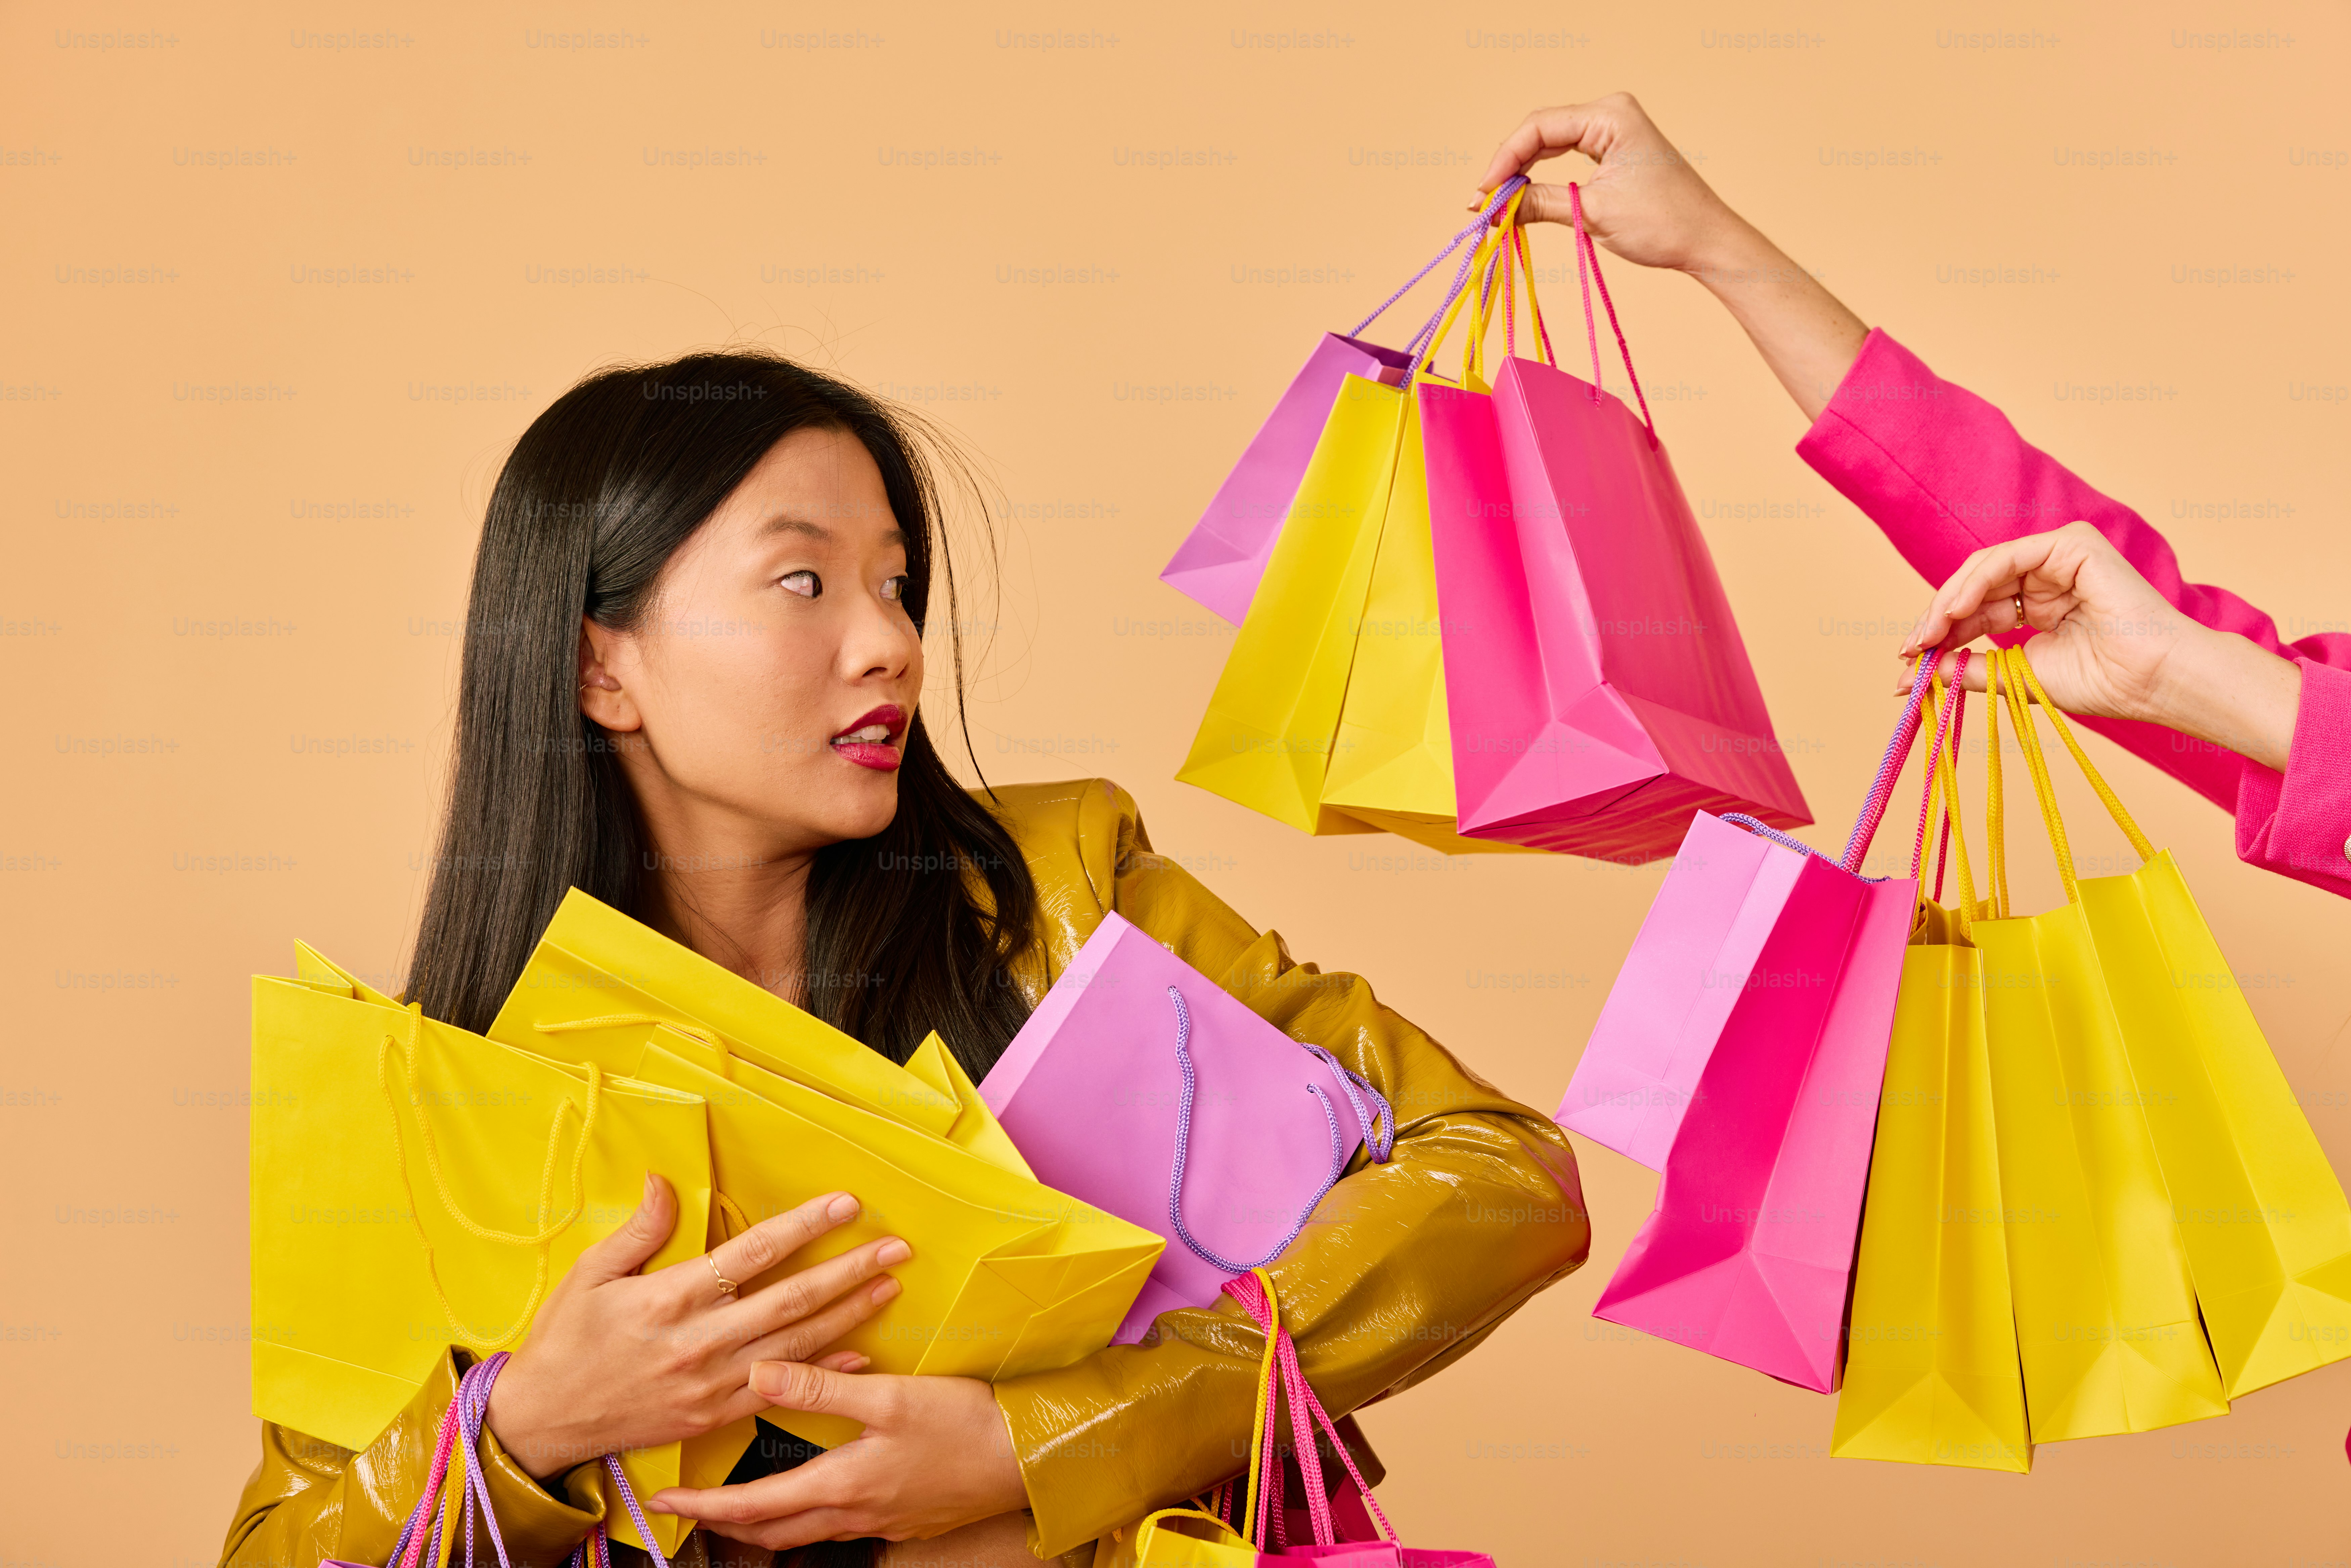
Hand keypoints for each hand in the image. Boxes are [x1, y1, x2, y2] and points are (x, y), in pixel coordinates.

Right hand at [483, 1176, 906, 1478]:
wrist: (543, 1420)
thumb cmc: (565, 1341)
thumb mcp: (590, 1275)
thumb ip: (638, 1231)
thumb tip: (662, 1181)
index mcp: (669, 1299)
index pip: (751, 1254)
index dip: (802, 1226)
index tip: (845, 1205)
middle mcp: (698, 1341)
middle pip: (789, 1300)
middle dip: (848, 1270)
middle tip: (895, 1248)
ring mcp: (710, 1383)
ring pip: (795, 1345)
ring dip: (848, 1314)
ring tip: (888, 1287)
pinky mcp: (713, 1415)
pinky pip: (779, 1390)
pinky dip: (822, 1372)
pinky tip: (859, 1354)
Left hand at [647, 1364, 1027, 1550]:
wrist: (1025, 1457)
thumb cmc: (961, 1424)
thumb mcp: (890, 1397)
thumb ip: (820, 1389)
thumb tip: (757, 1374)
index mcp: (840, 1486)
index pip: (751, 1508)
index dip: (701, 1507)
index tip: (662, 1501)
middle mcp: (852, 1514)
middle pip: (768, 1531)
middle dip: (721, 1521)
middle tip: (685, 1506)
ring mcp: (877, 1521)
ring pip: (801, 1532)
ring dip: (762, 1521)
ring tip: (735, 1501)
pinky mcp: (900, 1518)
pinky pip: (837, 1524)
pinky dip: (807, 1513)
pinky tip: (813, 1489)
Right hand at [1473, 92, 1866, 419]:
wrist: (1707, 240)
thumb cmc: (1662, 223)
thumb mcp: (1591, 213)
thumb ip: (1538, 204)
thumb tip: (1494, 208)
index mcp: (1609, 115)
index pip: (1538, 126)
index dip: (1503, 161)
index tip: (1482, 195)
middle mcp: (1610, 112)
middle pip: (1540, 131)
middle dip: (1509, 167)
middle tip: (1482, 204)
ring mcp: (1613, 129)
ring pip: (1549, 143)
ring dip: (1522, 172)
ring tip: (1497, 204)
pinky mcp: (1614, 150)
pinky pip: (1566, 155)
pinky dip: (1543, 176)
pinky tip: (1523, 195)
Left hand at [1899, 520, 2302, 771]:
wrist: (2151, 680)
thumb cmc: (2101, 683)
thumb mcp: (2017, 677)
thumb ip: (1968, 669)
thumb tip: (1910, 678)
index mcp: (2040, 604)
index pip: (1978, 611)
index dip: (1942, 633)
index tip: (1909, 662)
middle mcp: (2049, 575)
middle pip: (1975, 586)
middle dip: (1938, 617)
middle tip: (1910, 649)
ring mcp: (2061, 555)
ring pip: (1984, 569)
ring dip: (1948, 602)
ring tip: (1925, 636)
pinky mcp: (2072, 544)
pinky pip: (2007, 558)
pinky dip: (1975, 583)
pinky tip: (1954, 612)